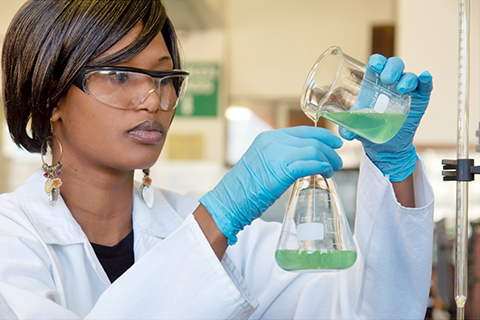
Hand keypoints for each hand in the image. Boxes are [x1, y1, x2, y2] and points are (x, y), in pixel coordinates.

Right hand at [199, 126, 342, 244]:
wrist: (231, 200)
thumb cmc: (246, 187)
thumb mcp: (262, 163)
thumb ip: (279, 156)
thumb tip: (302, 160)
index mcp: (268, 137)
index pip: (302, 131)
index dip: (322, 136)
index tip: (334, 143)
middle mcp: (273, 141)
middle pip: (311, 139)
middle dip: (330, 149)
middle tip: (338, 160)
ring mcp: (277, 154)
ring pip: (314, 149)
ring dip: (328, 159)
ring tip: (332, 169)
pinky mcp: (281, 170)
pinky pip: (309, 163)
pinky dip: (322, 167)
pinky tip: (325, 173)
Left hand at [339, 54, 432, 181]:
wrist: (385, 146)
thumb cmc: (368, 129)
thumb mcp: (355, 128)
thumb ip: (347, 129)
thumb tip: (346, 133)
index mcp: (374, 83)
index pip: (377, 65)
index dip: (377, 61)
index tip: (374, 65)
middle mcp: (391, 83)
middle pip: (394, 66)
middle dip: (391, 68)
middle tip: (387, 79)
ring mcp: (407, 91)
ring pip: (409, 76)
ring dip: (407, 78)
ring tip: (402, 88)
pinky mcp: (419, 100)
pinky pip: (425, 88)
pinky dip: (426, 81)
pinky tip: (425, 77)